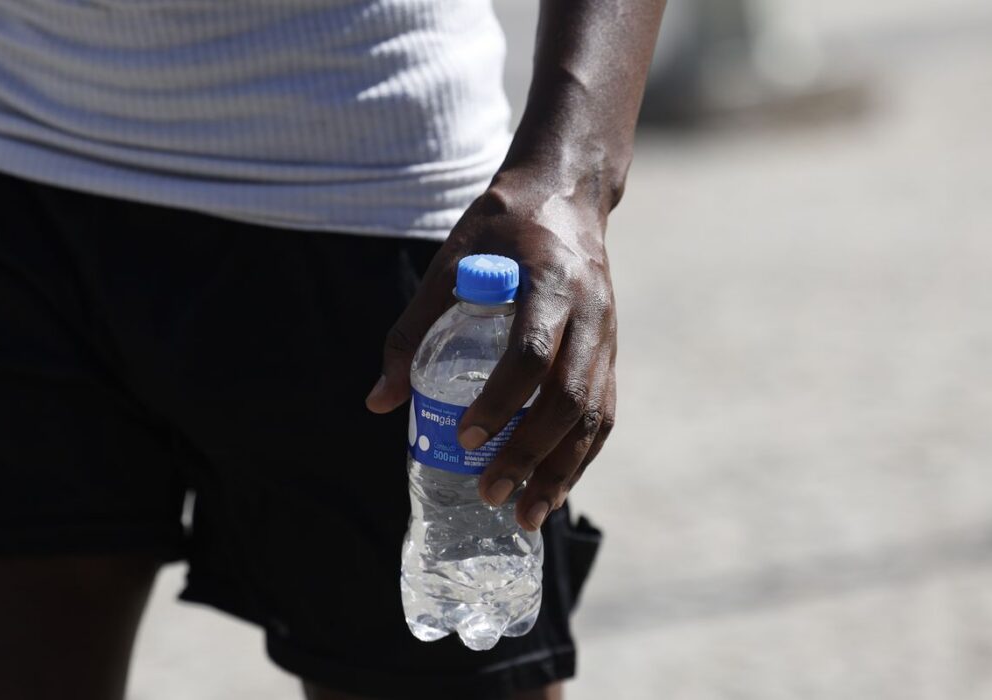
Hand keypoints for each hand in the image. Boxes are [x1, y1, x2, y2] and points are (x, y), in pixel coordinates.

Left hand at [366, 169, 617, 531]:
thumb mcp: (448, 262)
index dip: (500, 400)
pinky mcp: (612, 351)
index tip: (465, 435)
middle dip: (530, 453)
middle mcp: (589, 312)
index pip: (531, 353)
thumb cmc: (500, 227)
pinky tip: (554, 489)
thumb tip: (379, 402)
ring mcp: (608, 334)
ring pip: (593, 414)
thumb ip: (412, 330)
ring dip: (563, 470)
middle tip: (490, 492)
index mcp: (548, 281)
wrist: (567, 194)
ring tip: (527, 515)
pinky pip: (603, 413)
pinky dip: (581, 457)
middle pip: (567, 397)